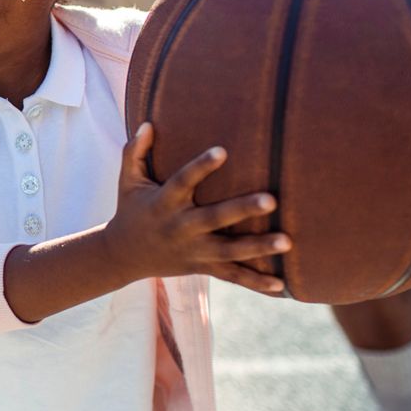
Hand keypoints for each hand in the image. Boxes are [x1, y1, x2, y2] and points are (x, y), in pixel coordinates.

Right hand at [104, 123, 289, 296]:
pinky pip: (232, 276)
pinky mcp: (202, 267)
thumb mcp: (127, 181)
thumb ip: (134, 151)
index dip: (201, 166)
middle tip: (272, 200)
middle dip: (243, 209)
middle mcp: (180, 227)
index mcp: (164, 203)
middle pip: (215, 218)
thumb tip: (147, 123)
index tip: (223, 151)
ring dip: (259, 247)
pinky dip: (256, 282)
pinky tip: (282, 286)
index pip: (183, 181)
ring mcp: (193, 251)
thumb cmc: (131, 210)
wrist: (122, 256)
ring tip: (287, 241)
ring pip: (229, 251)